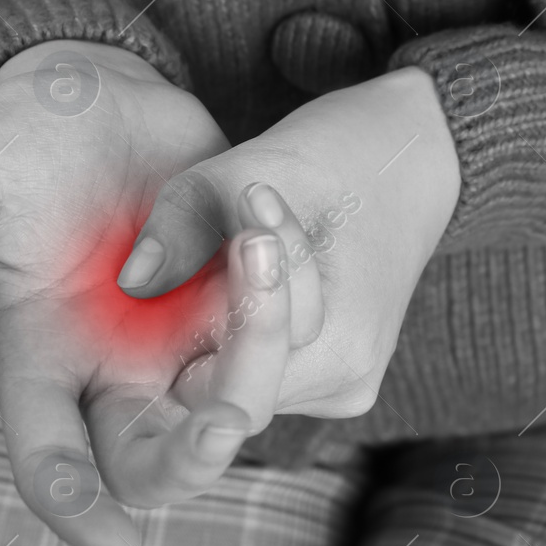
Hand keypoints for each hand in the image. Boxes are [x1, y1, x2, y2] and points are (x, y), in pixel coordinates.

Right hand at [0, 41, 296, 545]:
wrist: (93, 97)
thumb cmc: (9, 145)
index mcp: (43, 361)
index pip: (53, 461)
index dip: (77, 510)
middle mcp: (116, 368)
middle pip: (158, 466)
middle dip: (192, 464)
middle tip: (222, 427)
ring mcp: (181, 337)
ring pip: (233, 401)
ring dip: (258, 350)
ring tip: (259, 244)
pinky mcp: (231, 296)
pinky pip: (281, 332)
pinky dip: (287, 292)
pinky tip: (267, 219)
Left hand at [118, 66, 459, 419]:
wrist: (411, 161)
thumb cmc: (334, 158)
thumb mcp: (252, 170)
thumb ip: (186, 224)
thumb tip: (133, 282)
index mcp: (339, 352)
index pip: (228, 380)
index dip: (210, 316)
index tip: (236, 238)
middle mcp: (343, 387)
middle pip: (229, 387)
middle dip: (211, 318)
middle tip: (229, 244)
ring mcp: (338, 387)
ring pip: (238, 379)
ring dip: (222, 321)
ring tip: (248, 245)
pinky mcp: (326, 376)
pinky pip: (259, 367)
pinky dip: (242, 328)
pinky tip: (256, 278)